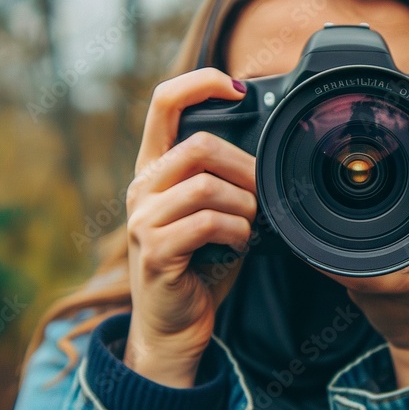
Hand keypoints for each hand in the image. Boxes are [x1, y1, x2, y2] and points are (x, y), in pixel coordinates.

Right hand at [123, 68, 255, 387]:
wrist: (173, 325)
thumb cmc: (199, 265)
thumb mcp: (209, 211)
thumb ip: (221, 178)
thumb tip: (267, 152)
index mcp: (154, 169)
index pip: (163, 103)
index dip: (200, 84)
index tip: (237, 87)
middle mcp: (141, 188)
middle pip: (198, 146)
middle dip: (244, 168)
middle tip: (261, 195)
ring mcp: (143, 219)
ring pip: (207, 185)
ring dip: (244, 206)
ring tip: (250, 225)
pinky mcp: (155, 251)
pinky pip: (209, 223)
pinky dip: (237, 232)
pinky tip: (240, 244)